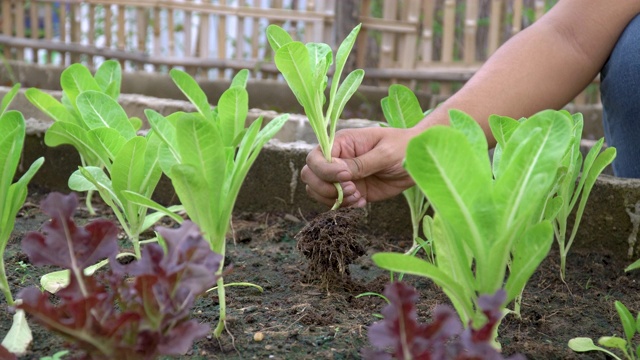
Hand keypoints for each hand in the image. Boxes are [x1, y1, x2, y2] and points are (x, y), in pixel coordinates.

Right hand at [301, 126, 419, 207]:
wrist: (419, 162)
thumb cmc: (403, 148)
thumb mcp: (385, 153)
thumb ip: (362, 163)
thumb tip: (341, 172)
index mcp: (342, 143)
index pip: (316, 157)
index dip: (325, 170)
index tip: (346, 176)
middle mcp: (337, 160)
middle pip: (310, 175)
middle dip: (325, 187)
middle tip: (351, 189)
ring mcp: (342, 177)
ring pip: (318, 191)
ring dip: (334, 199)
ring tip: (358, 196)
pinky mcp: (351, 192)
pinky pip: (335, 203)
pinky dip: (344, 206)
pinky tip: (362, 202)